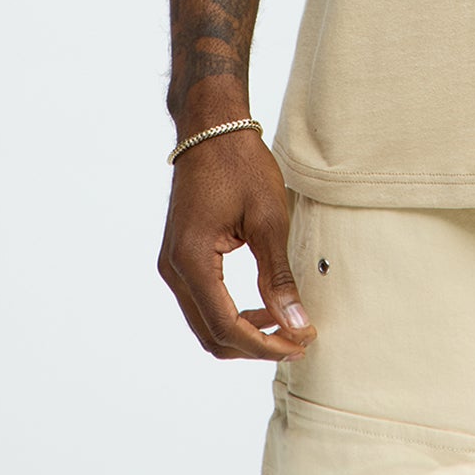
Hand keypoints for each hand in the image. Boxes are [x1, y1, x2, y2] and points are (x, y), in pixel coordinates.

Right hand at [157, 131, 316, 360]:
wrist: (211, 128)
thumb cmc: (241, 164)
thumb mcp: (269, 219)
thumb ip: (278, 277)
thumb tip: (296, 323)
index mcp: (192, 261)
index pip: (226, 327)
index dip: (266, 344)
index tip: (301, 343)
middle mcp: (174, 269)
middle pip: (211, 335)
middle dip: (255, 345)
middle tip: (298, 338)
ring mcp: (172, 264)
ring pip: (205, 323)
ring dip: (244, 332)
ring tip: (285, 323)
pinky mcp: (179, 257)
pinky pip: (203, 302)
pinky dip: (232, 314)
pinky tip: (263, 305)